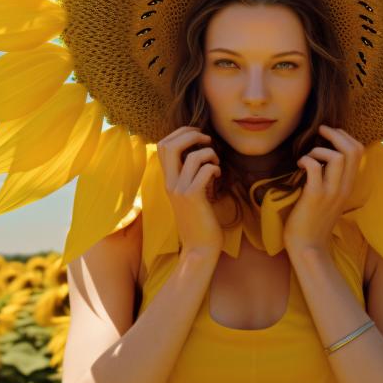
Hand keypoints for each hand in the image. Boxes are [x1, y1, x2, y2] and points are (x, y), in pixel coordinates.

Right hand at [157, 126, 223, 257]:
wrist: (199, 248)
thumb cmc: (199, 221)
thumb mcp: (190, 194)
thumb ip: (190, 176)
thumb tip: (200, 154)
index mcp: (168, 180)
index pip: (163, 145)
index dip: (180, 133)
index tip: (197, 136)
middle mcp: (170, 183)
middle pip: (169, 145)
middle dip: (190, 134)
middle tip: (207, 140)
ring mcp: (179, 190)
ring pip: (192, 157)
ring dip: (209, 153)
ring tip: (216, 163)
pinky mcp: (193, 198)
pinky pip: (205, 170)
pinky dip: (215, 168)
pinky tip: (218, 177)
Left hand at [283, 125, 363, 252]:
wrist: (308, 246)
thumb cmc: (313, 221)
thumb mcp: (330, 198)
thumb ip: (332, 179)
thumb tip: (322, 157)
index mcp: (348, 186)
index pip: (359, 151)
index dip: (345, 137)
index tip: (330, 134)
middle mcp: (344, 187)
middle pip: (352, 149)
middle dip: (336, 134)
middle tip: (321, 132)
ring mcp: (331, 192)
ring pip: (337, 156)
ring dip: (319, 149)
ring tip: (308, 157)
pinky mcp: (315, 197)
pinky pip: (314, 168)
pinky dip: (306, 160)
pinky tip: (299, 166)